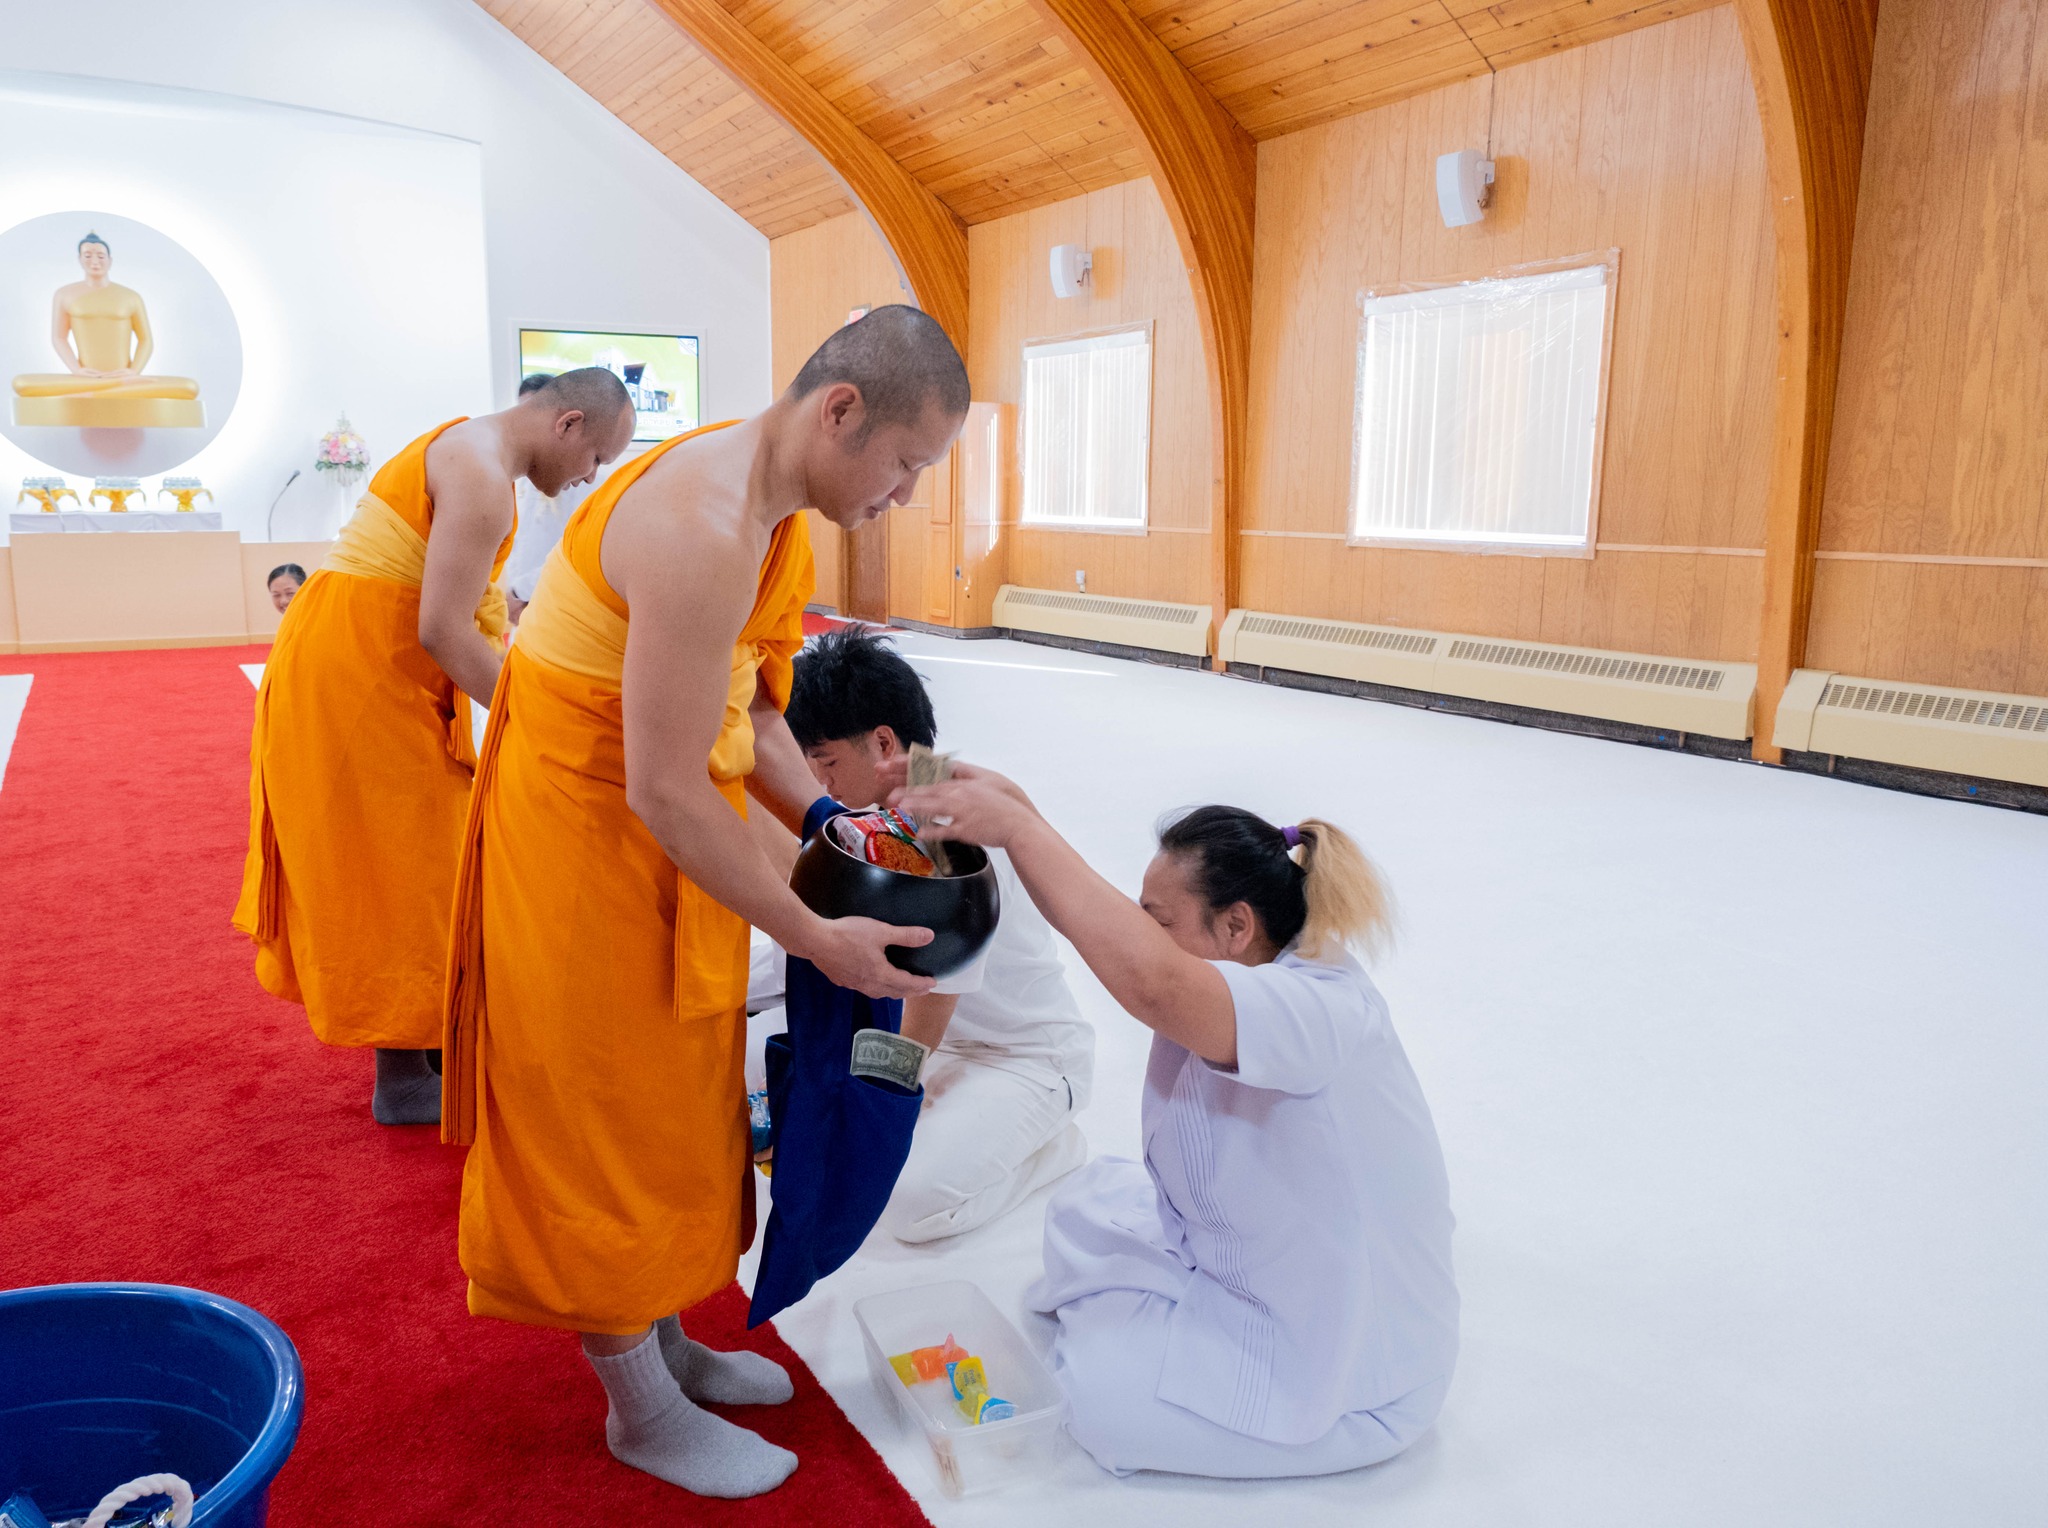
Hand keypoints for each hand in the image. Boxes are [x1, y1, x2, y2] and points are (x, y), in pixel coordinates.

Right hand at [806, 915, 937, 1000]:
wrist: (815, 940)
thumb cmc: (848, 935)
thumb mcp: (881, 931)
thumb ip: (906, 935)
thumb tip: (929, 936)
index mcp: (881, 974)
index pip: (907, 983)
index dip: (921, 984)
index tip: (933, 983)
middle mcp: (869, 984)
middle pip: (894, 992)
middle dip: (910, 991)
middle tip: (922, 990)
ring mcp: (854, 984)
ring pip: (879, 993)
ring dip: (894, 992)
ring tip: (901, 989)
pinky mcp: (842, 980)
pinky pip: (865, 989)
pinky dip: (877, 988)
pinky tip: (873, 982)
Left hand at [885, 761, 1040, 849]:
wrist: (1019, 823)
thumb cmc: (1005, 803)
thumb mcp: (986, 782)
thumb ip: (964, 779)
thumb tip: (945, 776)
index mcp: (965, 780)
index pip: (933, 770)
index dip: (912, 766)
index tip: (893, 763)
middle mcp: (962, 794)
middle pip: (929, 787)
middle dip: (906, 786)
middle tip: (887, 787)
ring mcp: (964, 812)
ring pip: (935, 806)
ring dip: (916, 805)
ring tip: (899, 805)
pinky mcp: (967, 830)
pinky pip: (946, 831)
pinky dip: (932, 831)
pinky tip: (919, 832)